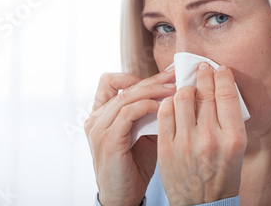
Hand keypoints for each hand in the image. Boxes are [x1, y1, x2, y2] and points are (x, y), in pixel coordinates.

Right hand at [85, 69, 175, 205]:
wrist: (123, 196)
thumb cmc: (134, 166)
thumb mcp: (141, 133)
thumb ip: (147, 113)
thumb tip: (170, 90)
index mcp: (99, 115)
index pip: (109, 81)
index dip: (134, 76)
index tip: (160, 78)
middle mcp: (94, 118)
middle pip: (123, 86)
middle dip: (153, 79)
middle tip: (175, 76)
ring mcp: (99, 128)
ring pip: (127, 96)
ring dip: (154, 90)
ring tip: (174, 90)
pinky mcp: (108, 139)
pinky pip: (129, 112)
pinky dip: (148, 106)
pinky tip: (164, 108)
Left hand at [157, 63, 246, 205]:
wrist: (202, 205)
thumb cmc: (223, 176)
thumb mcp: (237, 149)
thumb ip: (229, 120)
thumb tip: (219, 88)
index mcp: (233, 138)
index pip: (226, 94)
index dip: (222, 76)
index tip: (219, 69)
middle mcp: (210, 138)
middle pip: (204, 93)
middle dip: (203, 75)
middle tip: (202, 68)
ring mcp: (186, 143)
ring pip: (182, 98)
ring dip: (185, 87)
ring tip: (187, 87)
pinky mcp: (167, 147)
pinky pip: (164, 112)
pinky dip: (168, 102)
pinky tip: (172, 102)